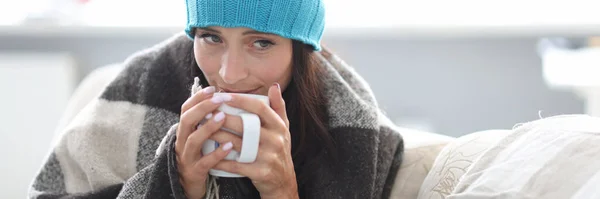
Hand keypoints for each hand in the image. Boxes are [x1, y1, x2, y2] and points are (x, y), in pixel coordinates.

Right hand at [175, 86, 242, 198]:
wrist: (189, 187)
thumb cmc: (199, 157)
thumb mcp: (199, 138)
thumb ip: (205, 122)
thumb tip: (219, 99)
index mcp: (184, 132)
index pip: (185, 110)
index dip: (197, 98)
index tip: (212, 88)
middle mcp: (182, 142)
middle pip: (187, 121)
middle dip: (203, 107)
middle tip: (219, 99)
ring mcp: (187, 158)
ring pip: (193, 140)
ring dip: (208, 127)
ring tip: (223, 117)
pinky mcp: (194, 172)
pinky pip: (204, 162)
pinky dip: (217, 153)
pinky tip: (229, 146)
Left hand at [213, 83, 298, 198]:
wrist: (284, 181)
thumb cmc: (280, 150)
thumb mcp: (284, 128)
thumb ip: (278, 107)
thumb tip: (274, 85)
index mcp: (279, 126)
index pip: (260, 108)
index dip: (241, 100)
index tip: (223, 96)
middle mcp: (276, 140)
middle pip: (246, 125)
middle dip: (224, 118)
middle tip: (207, 113)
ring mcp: (269, 157)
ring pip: (239, 144)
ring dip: (218, 137)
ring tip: (203, 130)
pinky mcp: (261, 172)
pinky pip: (237, 165)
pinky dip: (223, 160)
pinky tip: (210, 155)